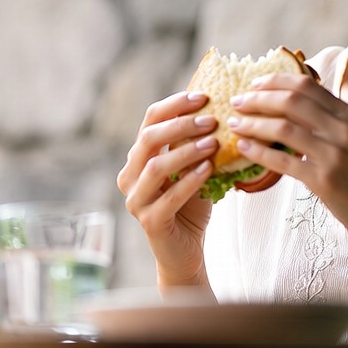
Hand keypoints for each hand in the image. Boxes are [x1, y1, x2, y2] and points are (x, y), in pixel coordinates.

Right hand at [116, 90, 219, 288]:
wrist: (185, 251)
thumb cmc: (191, 204)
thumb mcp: (192, 167)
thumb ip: (194, 143)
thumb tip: (218, 107)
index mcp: (138, 157)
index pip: (150, 120)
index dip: (175, 105)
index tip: (203, 96)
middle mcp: (129, 175)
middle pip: (148, 139)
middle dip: (181, 125)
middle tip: (211, 119)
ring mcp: (135, 200)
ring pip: (155, 167)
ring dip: (186, 151)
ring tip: (213, 143)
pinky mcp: (149, 222)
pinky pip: (169, 197)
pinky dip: (190, 180)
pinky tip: (209, 169)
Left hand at [228, 73, 347, 251]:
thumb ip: (328, 121)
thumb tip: (289, 104)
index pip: (306, 85)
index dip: (275, 81)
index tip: (253, 84)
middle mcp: (343, 129)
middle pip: (291, 101)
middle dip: (258, 99)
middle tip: (236, 102)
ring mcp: (335, 154)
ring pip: (283, 127)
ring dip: (252, 123)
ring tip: (234, 124)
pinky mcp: (325, 180)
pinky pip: (283, 160)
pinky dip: (258, 152)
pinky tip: (243, 148)